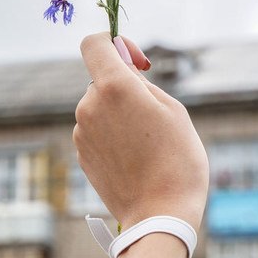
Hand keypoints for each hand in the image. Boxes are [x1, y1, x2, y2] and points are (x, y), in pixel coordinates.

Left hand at [72, 33, 207, 231]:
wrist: (160, 214)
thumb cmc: (177, 160)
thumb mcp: (172, 110)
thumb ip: (142, 82)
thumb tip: (122, 69)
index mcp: (113, 87)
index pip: (93, 44)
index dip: (114, 43)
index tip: (138, 62)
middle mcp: (89, 106)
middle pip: (102, 80)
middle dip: (127, 89)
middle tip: (156, 116)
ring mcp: (81, 131)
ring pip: (101, 108)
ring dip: (120, 115)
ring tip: (148, 144)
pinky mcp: (80, 154)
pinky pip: (97, 131)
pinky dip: (113, 136)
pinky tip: (135, 159)